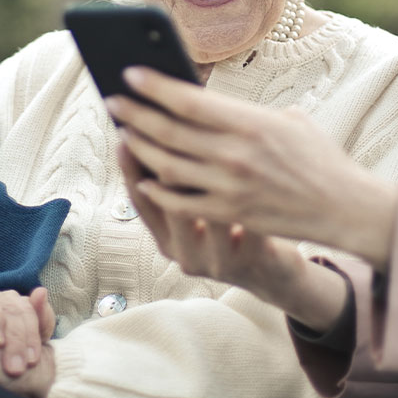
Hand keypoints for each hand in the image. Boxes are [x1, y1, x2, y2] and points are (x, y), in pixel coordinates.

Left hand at [111, 67, 397, 267]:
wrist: (346, 207)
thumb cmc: (317, 156)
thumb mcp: (288, 120)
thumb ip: (245, 113)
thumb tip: (203, 102)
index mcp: (251, 123)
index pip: (189, 101)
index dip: (155, 86)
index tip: (130, 72)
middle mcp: (236, 155)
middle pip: (169, 132)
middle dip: (135, 113)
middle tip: (112, 99)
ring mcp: (230, 188)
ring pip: (167, 166)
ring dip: (140, 148)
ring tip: (124, 131)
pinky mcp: (230, 214)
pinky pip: (180, 201)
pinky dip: (157, 188)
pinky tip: (144, 175)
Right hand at [119, 142, 349, 331]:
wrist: (273, 276)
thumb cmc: (233, 233)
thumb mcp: (200, 218)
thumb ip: (182, 185)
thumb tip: (160, 127)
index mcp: (167, 240)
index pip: (140, 200)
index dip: (129, 168)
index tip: (123, 134)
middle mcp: (185, 254)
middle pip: (167, 203)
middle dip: (165, 159)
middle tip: (165, 122)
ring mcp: (216, 261)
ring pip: (206, 210)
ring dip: (210, 173)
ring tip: (211, 137)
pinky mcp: (249, 261)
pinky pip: (247, 219)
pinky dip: (251, 192)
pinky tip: (255, 163)